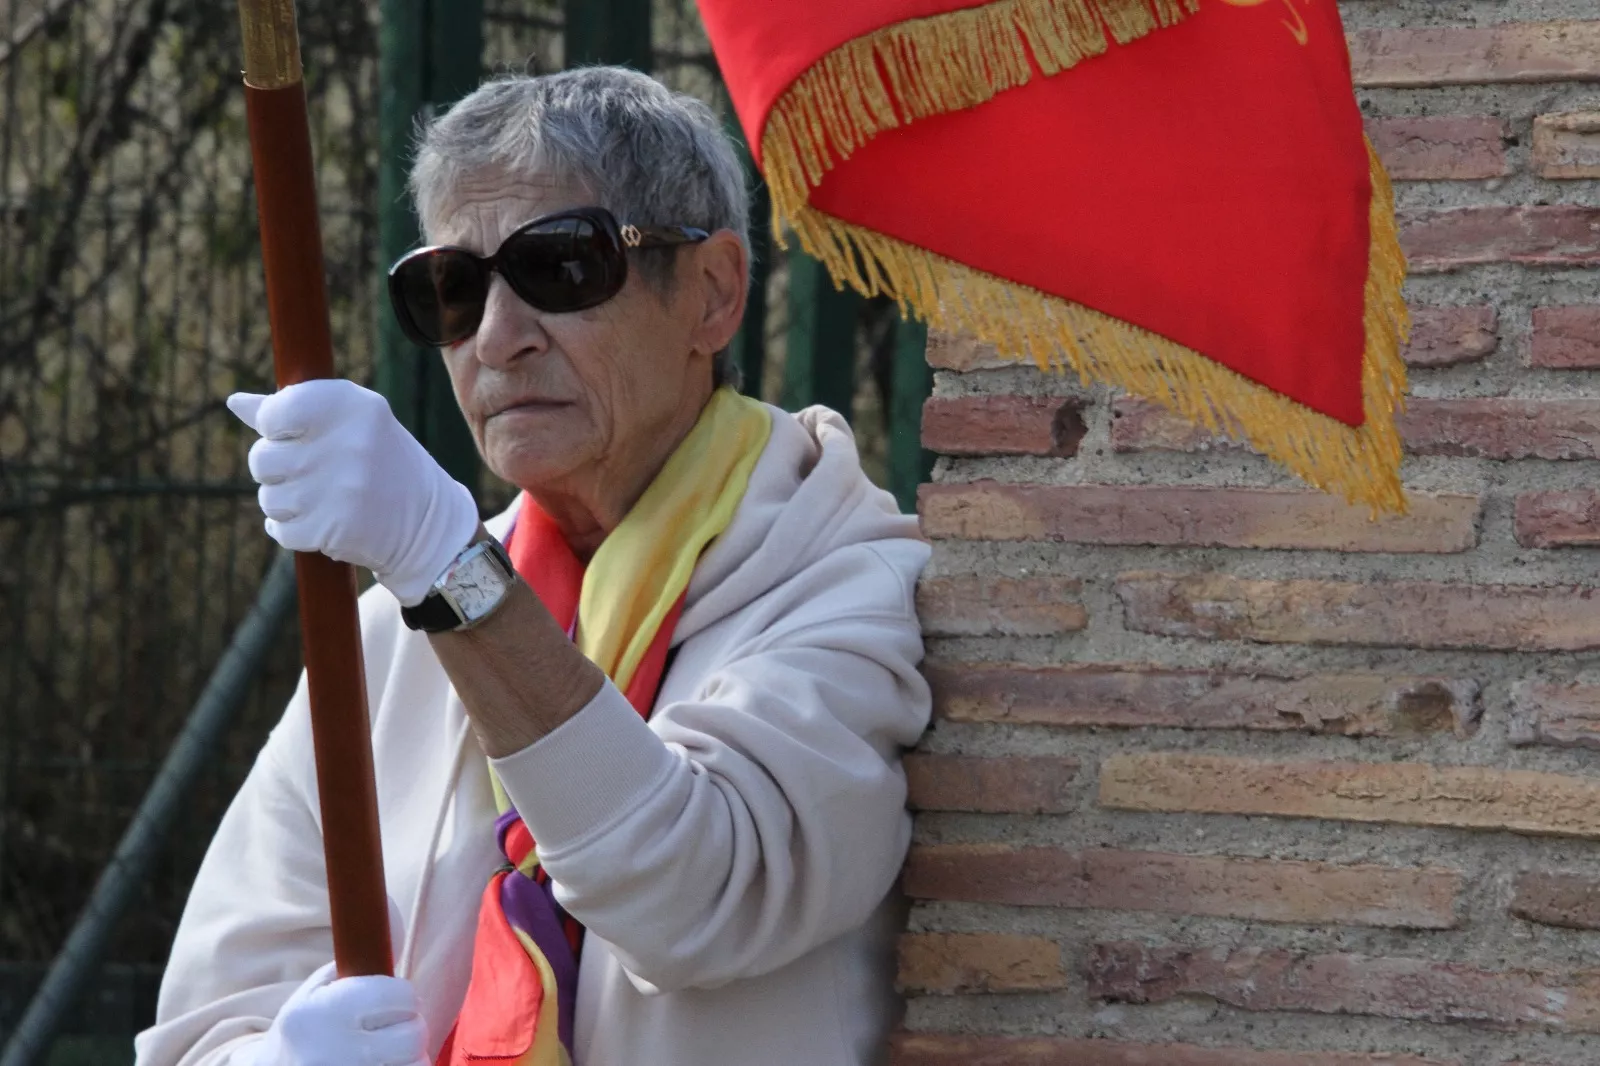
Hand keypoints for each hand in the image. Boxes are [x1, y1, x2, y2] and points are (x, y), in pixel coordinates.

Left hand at [228, 379, 479, 605]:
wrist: (426, 522)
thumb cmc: (379, 462)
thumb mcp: (349, 423)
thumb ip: (292, 410)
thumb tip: (234, 403)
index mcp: (352, 405)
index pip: (274, 413)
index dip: (275, 430)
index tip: (295, 437)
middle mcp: (348, 442)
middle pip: (262, 459)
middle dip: (277, 471)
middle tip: (311, 473)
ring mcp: (342, 488)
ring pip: (269, 498)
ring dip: (286, 504)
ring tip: (321, 500)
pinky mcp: (335, 528)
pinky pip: (281, 531)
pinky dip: (293, 531)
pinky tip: (320, 523)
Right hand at [234, 961, 429, 1065]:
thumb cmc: (303, 1031)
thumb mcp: (315, 992)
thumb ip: (353, 965)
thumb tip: (395, 928)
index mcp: (323, 1014)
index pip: (398, 995)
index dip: (404, 996)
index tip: (396, 1000)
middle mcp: (333, 1052)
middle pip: (413, 1035)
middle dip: (411, 1028)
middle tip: (396, 1027)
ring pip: (416, 1064)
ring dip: (411, 1057)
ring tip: (390, 1051)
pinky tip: (387, 1065)